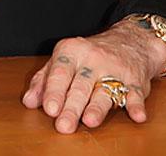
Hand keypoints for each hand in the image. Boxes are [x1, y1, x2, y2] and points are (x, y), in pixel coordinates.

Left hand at [21, 20, 165, 132]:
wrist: (130, 40)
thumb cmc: (90, 55)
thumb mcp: (64, 59)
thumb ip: (45, 79)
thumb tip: (29, 101)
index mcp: (72, 52)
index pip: (60, 72)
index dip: (54, 90)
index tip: (49, 109)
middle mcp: (93, 59)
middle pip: (81, 85)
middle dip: (72, 106)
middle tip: (63, 125)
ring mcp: (115, 69)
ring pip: (105, 90)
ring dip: (98, 107)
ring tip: (89, 121)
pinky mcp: (135, 80)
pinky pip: (136, 93)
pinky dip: (137, 105)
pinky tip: (136, 116)